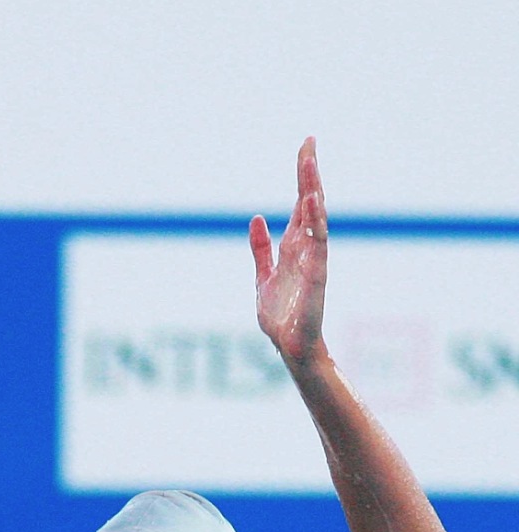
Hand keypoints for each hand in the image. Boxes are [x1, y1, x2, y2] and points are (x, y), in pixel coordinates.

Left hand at [250, 138, 327, 366]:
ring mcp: (313, 259)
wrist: (290, 346)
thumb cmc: (281, 316)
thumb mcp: (263, 276)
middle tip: (309, 142)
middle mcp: (306, 247)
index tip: (306, 146)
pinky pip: (318, 244)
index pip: (301, 202)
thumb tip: (257, 218)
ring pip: (315, 217)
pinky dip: (315, 222)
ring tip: (309, 162)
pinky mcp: (316, 275)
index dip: (303, 174)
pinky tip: (312, 200)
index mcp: (294, 245)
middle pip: (310, 202)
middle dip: (309, 173)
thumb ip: (261, 248)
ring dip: (313, 189)